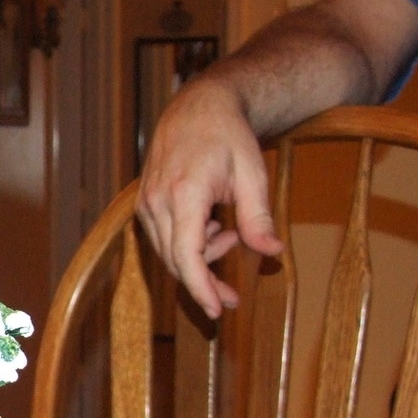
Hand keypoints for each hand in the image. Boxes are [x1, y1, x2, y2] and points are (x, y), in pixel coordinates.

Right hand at [136, 79, 283, 319]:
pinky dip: (189, 244)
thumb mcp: (253, 173)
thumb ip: (259, 216)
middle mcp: (158, 201)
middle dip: (205, 281)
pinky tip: (212, 226)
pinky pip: (164, 239)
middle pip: (177, 261)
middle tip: (234, 295)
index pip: (187, 255)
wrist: (198, 107)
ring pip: (169, 253)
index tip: (218, 310)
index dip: (201, 287)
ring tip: (230, 234)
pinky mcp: (145, 204)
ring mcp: (147, 203)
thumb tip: (272, 252)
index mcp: (185, 193)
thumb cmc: (228, 136)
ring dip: (200, 258)